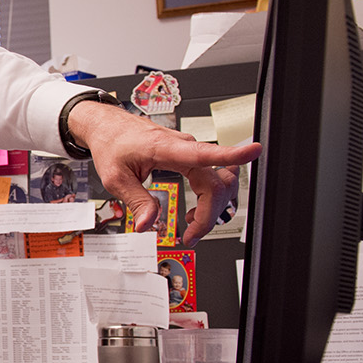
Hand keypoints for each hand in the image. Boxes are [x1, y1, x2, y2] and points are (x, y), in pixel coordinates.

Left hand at [66, 101, 262, 245]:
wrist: (108, 126)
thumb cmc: (112, 143)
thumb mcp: (115, 177)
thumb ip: (136, 201)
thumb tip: (148, 224)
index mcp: (166, 148)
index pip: (205, 153)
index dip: (233, 154)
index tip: (254, 151)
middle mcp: (184, 147)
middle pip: (216, 182)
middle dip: (209, 215)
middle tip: (192, 236)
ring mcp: (189, 151)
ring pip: (218, 182)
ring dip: (212, 208)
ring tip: (191, 224)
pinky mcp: (190, 156)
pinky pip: (210, 178)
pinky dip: (208, 199)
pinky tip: (194, 211)